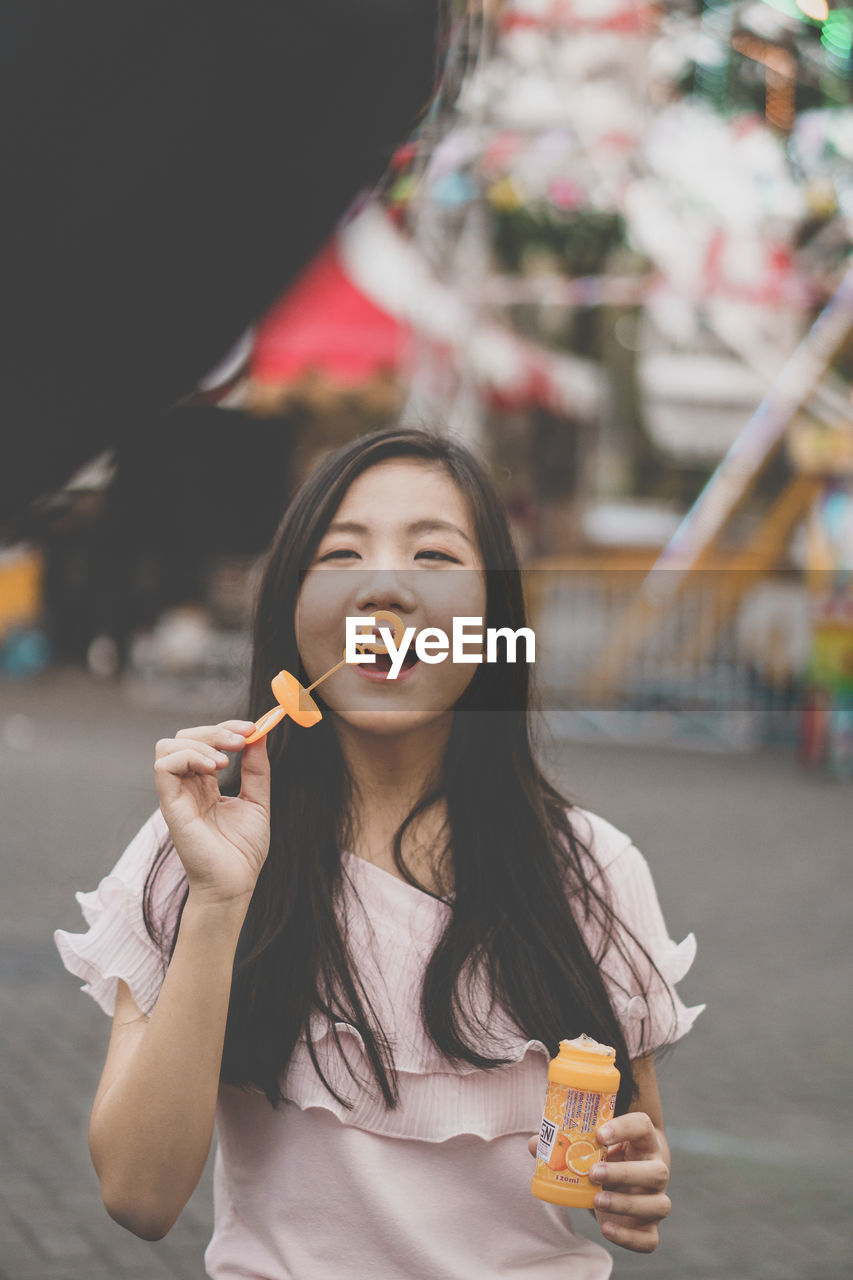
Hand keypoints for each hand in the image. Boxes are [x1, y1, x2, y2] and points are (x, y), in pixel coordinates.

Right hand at [154, 721, 270, 908]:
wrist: (235, 884)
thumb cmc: (243, 851)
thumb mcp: (257, 801)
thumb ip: (256, 768)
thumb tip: (260, 734)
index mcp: (205, 784)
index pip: (204, 741)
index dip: (226, 728)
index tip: (252, 729)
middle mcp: (187, 786)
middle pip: (184, 737)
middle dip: (215, 730)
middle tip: (242, 741)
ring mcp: (176, 795)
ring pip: (168, 746)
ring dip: (200, 742)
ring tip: (225, 761)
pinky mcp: (170, 806)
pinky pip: (164, 767)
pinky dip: (188, 757)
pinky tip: (213, 770)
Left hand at [526, 1111, 670, 1253]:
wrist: (625, 1186)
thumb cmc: (605, 1160)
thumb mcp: (591, 1149)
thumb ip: (565, 1145)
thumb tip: (535, 1144)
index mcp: (643, 1143)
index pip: (643, 1126)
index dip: (624, 1128)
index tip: (599, 1134)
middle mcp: (656, 1169)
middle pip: (658, 1170)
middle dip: (625, 1172)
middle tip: (593, 1173)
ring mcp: (656, 1200)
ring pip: (658, 1205)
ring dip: (627, 1203)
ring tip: (597, 1200)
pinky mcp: (650, 1229)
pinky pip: (650, 1239)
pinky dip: (629, 1238)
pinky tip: (606, 1228)